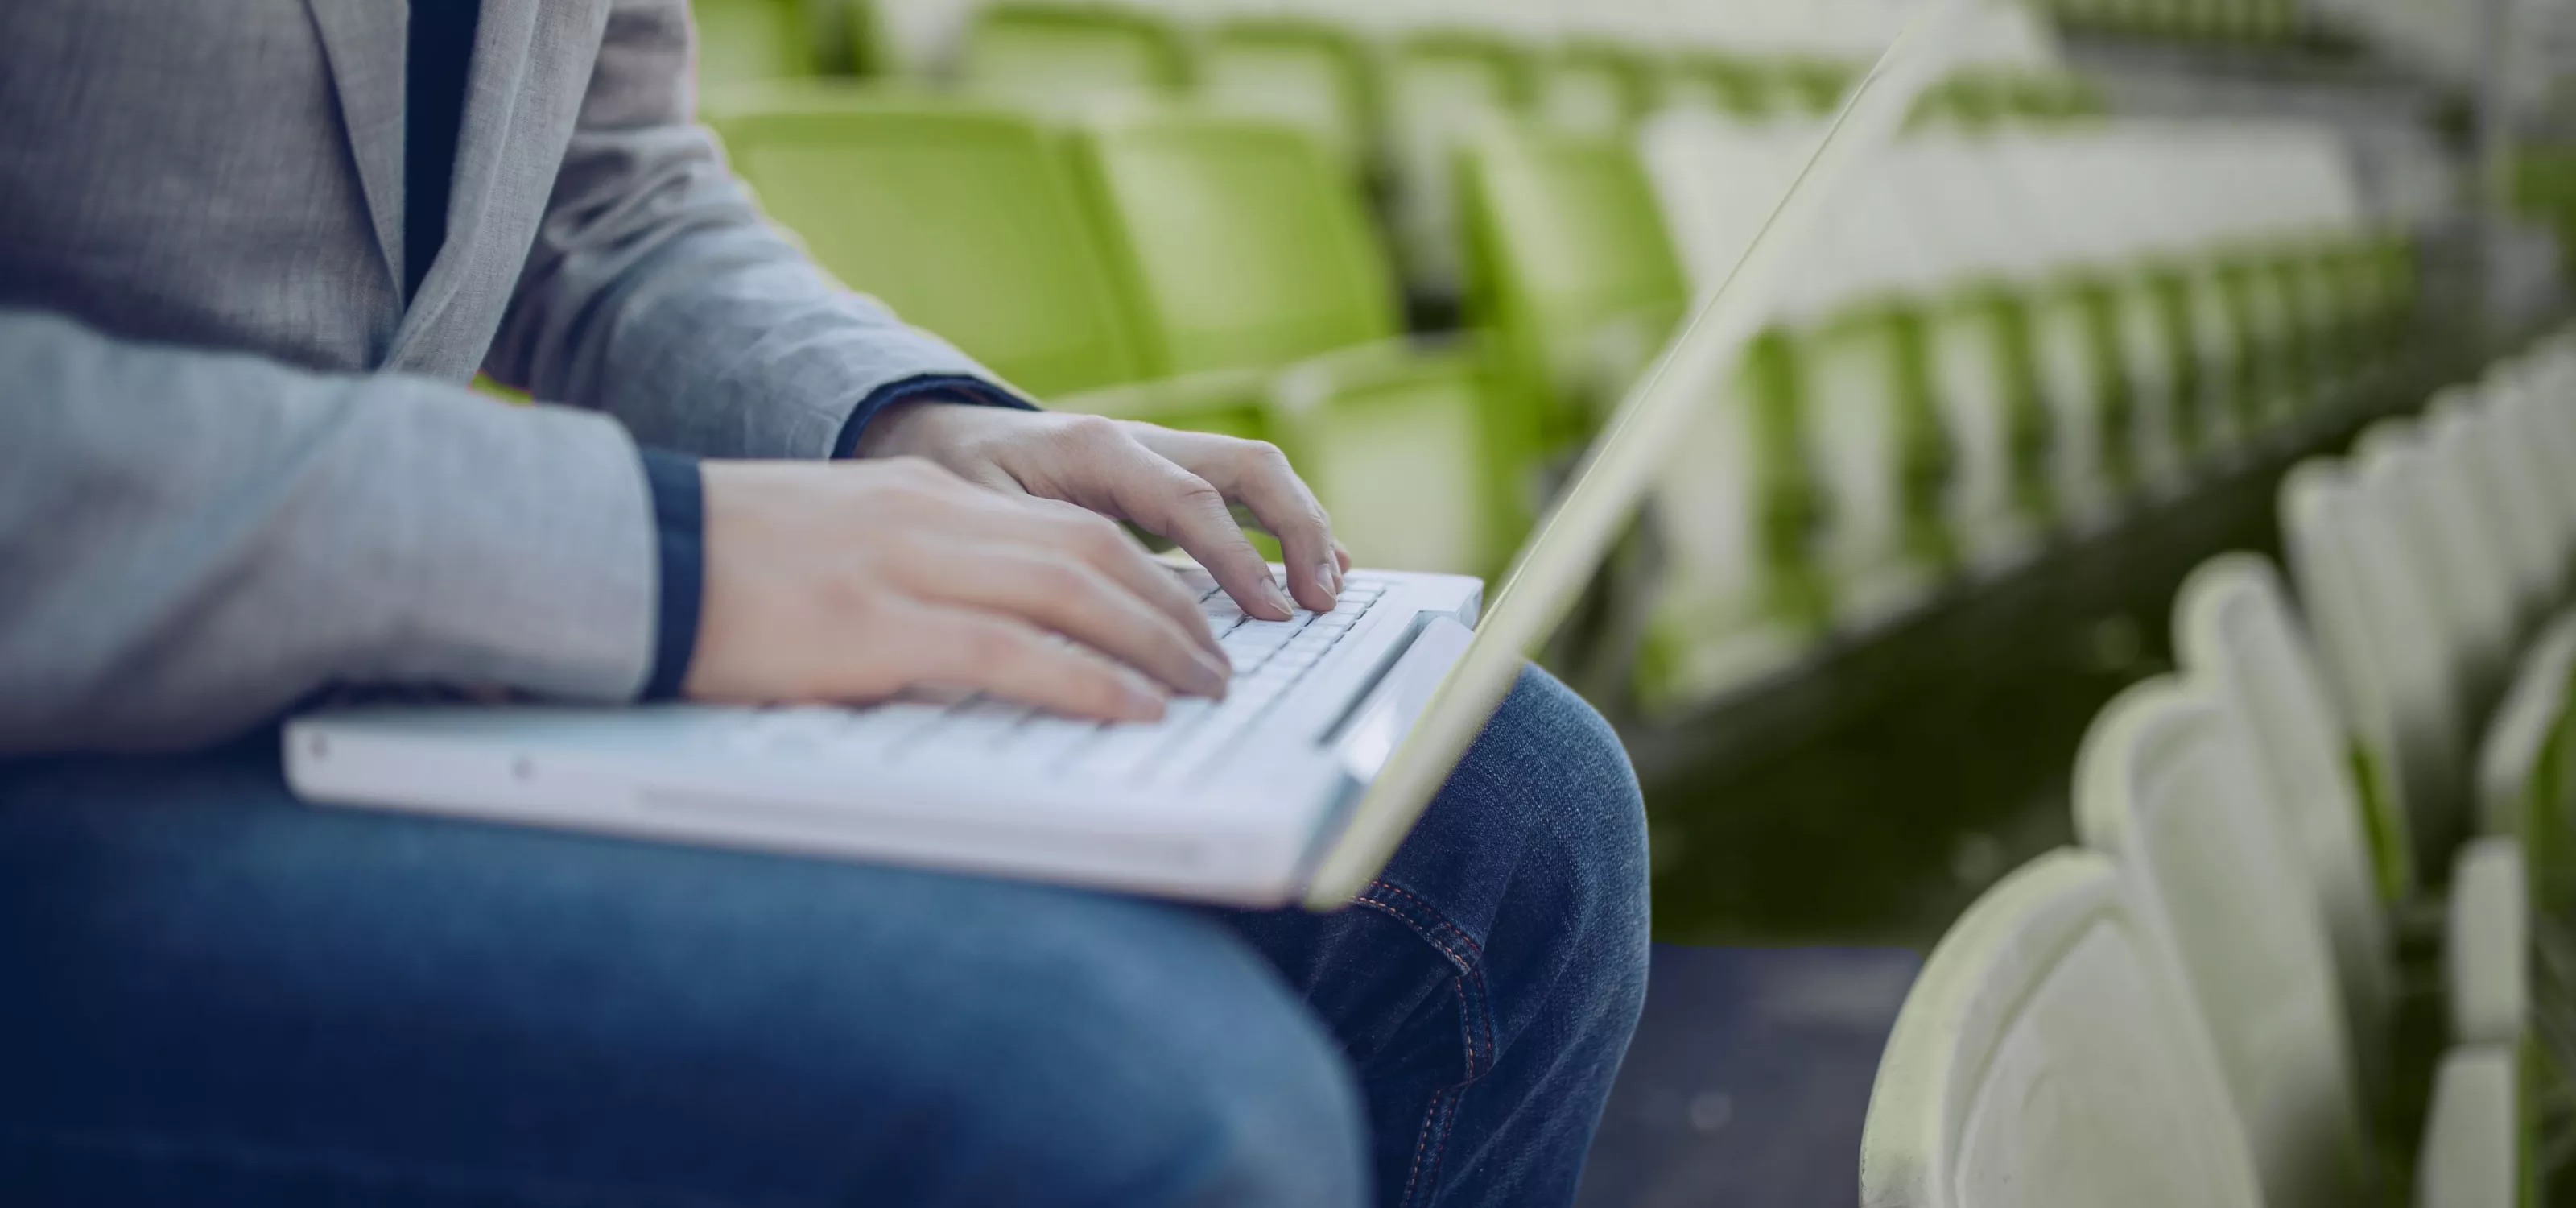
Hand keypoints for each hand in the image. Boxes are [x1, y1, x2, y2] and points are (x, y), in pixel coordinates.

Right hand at [684, 458, 1236, 720]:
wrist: (620, 553)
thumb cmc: (710, 569)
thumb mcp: (831, 549)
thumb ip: (906, 574)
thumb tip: (970, 635)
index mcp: (919, 496)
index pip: (1065, 523)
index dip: (1143, 571)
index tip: (1187, 617)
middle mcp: (928, 516)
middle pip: (1092, 548)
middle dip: (1172, 607)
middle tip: (1220, 661)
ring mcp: (904, 565)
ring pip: (1074, 589)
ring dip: (1156, 643)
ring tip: (1204, 688)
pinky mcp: (873, 625)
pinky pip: (1012, 651)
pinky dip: (1087, 680)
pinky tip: (1134, 708)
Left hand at [856, 402, 1352, 618]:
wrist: (933, 436)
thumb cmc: (949, 480)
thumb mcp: (974, 519)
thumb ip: (1032, 558)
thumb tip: (1081, 626)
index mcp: (1095, 448)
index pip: (1190, 499)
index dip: (1238, 558)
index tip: (1270, 612)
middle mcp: (1139, 440)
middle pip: (1247, 466)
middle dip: (1297, 529)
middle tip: (1320, 599)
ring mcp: (1159, 453)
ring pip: (1256, 472)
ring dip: (1302, 525)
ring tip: (1331, 589)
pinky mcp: (1166, 477)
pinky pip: (1241, 492)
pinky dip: (1283, 526)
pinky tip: (1311, 572)